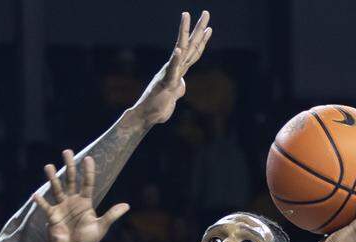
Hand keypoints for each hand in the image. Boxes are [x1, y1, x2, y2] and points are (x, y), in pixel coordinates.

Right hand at [33, 150, 129, 241]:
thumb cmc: (86, 240)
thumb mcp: (100, 228)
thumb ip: (111, 216)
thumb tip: (127, 205)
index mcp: (85, 202)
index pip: (87, 183)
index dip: (88, 171)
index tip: (88, 158)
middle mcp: (72, 201)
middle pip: (70, 180)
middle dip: (69, 166)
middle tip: (67, 151)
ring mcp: (61, 207)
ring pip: (56, 188)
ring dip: (52, 178)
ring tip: (48, 166)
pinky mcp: (52, 216)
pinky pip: (45, 207)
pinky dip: (40, 202)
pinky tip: (35, 195)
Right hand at [132, 11, 212, 126]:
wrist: (148, 115)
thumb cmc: (159, 106)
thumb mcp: (174, 96)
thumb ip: (178, 88)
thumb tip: (181, 85)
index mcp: (178, 70)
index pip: (193, 53)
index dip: (202, 40)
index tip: (208, 28)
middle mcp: (175, 68)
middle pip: (190, 45)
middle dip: (198, 28)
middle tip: (206, 13)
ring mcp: (170, 73)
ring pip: (180, 51)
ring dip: (185, 33)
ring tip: (188, 17)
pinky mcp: (166, 83)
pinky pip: (172, 71)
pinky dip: (175, 61)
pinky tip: (178, 51)